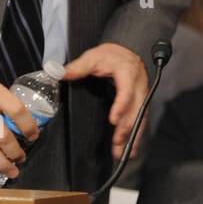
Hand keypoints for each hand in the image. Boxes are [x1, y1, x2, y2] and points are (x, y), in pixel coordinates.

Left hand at [64, 43, 147, 158]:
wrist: (127, 50)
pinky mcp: (141, 102)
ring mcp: (142, 94)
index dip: (121, 106)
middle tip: (116, 143)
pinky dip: (136, 134)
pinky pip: (141, 119)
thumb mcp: (94, 56)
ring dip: (133, 136)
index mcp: (128, 73)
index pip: (127, 91)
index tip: (113, 119)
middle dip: (127, 128)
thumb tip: (61, 73)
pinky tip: (130, 148)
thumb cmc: (111, 55)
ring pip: (141, 117)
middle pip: (136, 109)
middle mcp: (139, 85)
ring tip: (124, 153)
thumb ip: (79, 66)